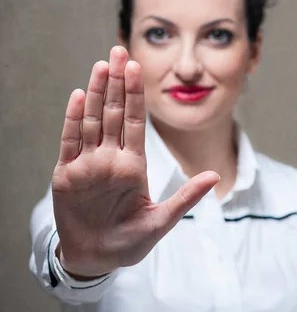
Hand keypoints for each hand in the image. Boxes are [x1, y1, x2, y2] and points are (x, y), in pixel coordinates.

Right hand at [51, 46, 219, 277]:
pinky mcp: (67, 174)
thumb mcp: (161, 222)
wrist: (96, 259)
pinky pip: (70, 142)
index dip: (135, 95)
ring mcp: (88, 164)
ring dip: (95, 93)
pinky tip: (77, 96)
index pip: (135, 121)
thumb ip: (185, 198)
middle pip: (112, 112)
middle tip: (118, 52)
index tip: (137, 67)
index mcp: (134, 165)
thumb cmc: (129, 243)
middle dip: (116, 82)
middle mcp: (111, 158)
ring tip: (100, 66)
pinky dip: (72, 119)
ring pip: (91, 120)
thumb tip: (214, 175)